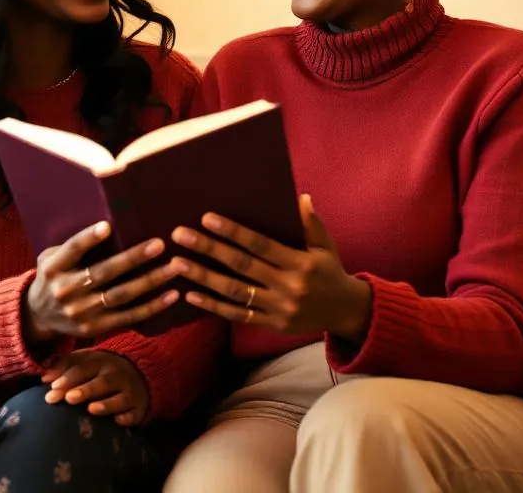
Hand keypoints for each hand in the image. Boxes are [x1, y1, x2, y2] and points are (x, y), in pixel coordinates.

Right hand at [24, 221, 178, 341]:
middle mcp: (66, 291)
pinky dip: (152, 306)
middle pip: (103, 273)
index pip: (72, 250)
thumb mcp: (52, 257)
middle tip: (159, 244)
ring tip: (174, 267)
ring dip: (150, 281)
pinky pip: (129, 317)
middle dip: (132, 258)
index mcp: (54, 268)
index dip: (88, 238)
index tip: (107, 226)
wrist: (39, 317)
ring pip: (121, 295)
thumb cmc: (54, 276)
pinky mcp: (96, 327)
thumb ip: (73, 245)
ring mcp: (82, 312)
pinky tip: (172, 295)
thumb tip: (109, 224)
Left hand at [42, 350, 148, 425]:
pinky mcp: (139, 407)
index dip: (68, 378)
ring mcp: (129, 391)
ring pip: (120, 397)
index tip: (52, 387)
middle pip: (101, 382)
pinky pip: (134, 413)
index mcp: (100, 362)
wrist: (138, 373)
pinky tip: (118, 420)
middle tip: (68, 397)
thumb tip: (44, 376)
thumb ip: (64, 366)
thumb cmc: (101, 371)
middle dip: (85, 390)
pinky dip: (127, 417)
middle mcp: (116, 375)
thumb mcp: (85, 361)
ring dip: (106, 404)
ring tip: (91, 409)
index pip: (82, 368)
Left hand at [171, 195, 371, 340]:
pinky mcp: (272, 325)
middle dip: (208, 250)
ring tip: (177, 264)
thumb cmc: (330, 271)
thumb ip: (311, 223)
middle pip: (241, 266)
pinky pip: (238, 315)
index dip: (233, 232)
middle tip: (179, 236)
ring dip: (203, 278)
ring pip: (234, 292)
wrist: (345, 312)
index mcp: (300, 263)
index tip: (206, 218)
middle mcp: (288, 286)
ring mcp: (278, 308)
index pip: (260, 244)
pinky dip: (213, 306)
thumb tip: (300, 197)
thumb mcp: (326, 245)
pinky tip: (191, 295)